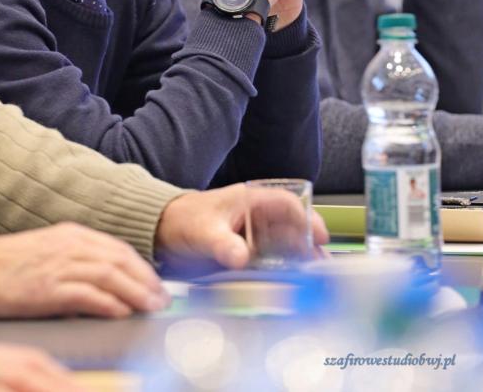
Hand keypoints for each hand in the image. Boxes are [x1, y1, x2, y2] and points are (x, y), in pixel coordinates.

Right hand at [0, 223, 168, 318]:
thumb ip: (78, 258)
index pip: (118, 248)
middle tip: (161, 298)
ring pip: (110, 276)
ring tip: (150, 307)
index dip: (141, 266)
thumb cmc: (11, 264)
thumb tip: (107, 280)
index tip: (156, 283)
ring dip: (135, 292)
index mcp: (73, 234)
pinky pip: (88, 295)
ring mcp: (61, 265)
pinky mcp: (49, 288)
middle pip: (120, 260)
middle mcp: (71, 245)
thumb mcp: (50, 249)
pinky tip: (122, 313)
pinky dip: (109, 304)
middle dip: (145, 280)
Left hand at [155, 184, 328, 272]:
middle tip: (320, 266)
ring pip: (283, 243)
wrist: (162, 229)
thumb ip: (222, 244)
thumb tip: (241, 258)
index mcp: (250, 199)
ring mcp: (251, 232)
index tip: (320, 236)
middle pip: (291, 226)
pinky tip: (288, 282)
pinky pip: (269, 258)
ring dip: (297, 258)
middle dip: (308, 244)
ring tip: (311, 277)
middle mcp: (255, 214)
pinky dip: (281, 268)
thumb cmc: (183, 220)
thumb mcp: (203, 231)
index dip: (307, 218)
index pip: (288, 203)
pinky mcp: (245, 249)